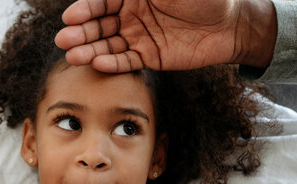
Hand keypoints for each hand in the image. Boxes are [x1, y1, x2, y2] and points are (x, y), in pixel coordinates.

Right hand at [55, 0, 276, 71]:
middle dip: (82, 32)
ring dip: (90, 50)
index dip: (86, 9)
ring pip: (108, 44)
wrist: (231, 23)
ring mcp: (139, 36)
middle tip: (64, 40)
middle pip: (99, 24)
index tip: (71, 17)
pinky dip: (113, 63)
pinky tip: (98, 64)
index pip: (101, 1)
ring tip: (73, 56)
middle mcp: (131, 14)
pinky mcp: (149, 56)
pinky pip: (127, 61)